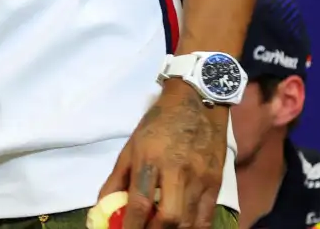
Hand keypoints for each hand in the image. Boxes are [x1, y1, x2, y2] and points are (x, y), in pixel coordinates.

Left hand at [99, 82, 228, 228]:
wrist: (197, 103)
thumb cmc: (158, 124)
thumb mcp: (131, 147)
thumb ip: (117, 179)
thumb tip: (103, 207)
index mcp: (149, 159)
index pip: (139, 201)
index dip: (130, 226)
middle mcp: (177, 171)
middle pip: (169, 217)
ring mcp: (200, 179)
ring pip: (189, 222)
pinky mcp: (216, 183)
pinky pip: (207, 218)